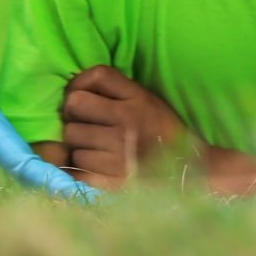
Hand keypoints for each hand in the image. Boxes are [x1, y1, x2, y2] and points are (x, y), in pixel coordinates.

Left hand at [60, 65, 189, 190]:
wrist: (186, 168)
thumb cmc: (161, 130)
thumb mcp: (147, 99)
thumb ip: (114, 90)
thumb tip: (70, 94)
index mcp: (138, 98)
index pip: (96, 76)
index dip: (78, 84)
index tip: (79, 95)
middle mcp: (126, 121)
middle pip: (74, 106)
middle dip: (74, 115)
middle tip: (85, 124)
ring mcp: (117, 151)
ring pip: (71, 140)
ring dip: (78, 144)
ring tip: (95, 148)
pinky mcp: (110, 179)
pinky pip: (75, 167)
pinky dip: (81, 168)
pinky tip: (97, 165)